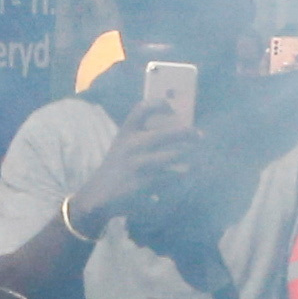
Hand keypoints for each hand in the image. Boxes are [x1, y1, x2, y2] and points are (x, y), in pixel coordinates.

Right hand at [66, 107, 196, 231]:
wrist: (98, 194)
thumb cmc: (117, 166)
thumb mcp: (123, 144)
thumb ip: (142, 134)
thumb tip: (176, 127)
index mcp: (126, 132)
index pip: (142, 108)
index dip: (160, 104)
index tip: (172, 108)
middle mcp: (132, 145)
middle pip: (166, 133)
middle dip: (187, 133)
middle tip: (199, 135)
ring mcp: (138, 164)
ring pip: (173, 156)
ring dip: (189, 157)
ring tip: (198, 158)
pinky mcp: (144, 183)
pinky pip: (171, 177)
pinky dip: (182, 176)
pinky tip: (187, 176)